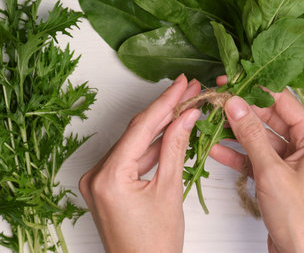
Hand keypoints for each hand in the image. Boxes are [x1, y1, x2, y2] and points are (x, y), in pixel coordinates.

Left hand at [79, 74, 200, 252]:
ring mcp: (100, 180)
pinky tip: (171, 130)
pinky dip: (152, 146)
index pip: (141, 128)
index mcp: (109, 177)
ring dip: (160, 126)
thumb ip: (175, 147)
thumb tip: (186, 116)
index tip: (184, 84)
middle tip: (187, 89)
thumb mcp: (170, 190)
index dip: (166, 102)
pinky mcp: (107, 185)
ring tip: (184, 105)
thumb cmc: (155, 244)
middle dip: (165, 110)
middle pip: (136, 132)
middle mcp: (97, 175)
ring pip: (135, 143)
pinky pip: (131, 157)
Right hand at [210, 83, 303, 252]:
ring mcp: (291, 163)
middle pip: (270, 119)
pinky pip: (257, 159)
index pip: (282, 101)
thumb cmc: (303, 220)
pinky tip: (217, 149)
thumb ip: (252, 135)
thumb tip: (236, 104)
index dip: (254, 89)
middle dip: (242, 112)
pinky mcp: (279, 179)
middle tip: (216, 103)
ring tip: (211, 122)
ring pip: (260, 139)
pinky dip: (238, 155)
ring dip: (236, 133)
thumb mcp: (273, 172)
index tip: (231, 82)